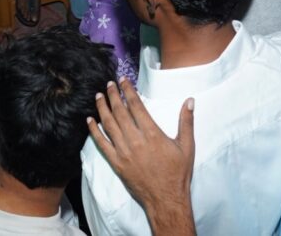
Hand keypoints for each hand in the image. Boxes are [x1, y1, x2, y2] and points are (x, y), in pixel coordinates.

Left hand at [88, 79, 195, 228]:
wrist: (166, 199)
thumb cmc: (178, 173)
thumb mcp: (187, 146)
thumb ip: (186, 122)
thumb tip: (190, 101)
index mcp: (152, 134)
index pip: (136, 105)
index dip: (128, 91)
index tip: (123, 80)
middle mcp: (135, 140)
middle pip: (120, 112)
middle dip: (113, 95)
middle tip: (109, 84)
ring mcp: (124, 152)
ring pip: (109, 125)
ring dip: (102, 109)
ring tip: (99, 96)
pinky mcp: (117, 163)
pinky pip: (102, 144)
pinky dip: (94, 131)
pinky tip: (90, 121)